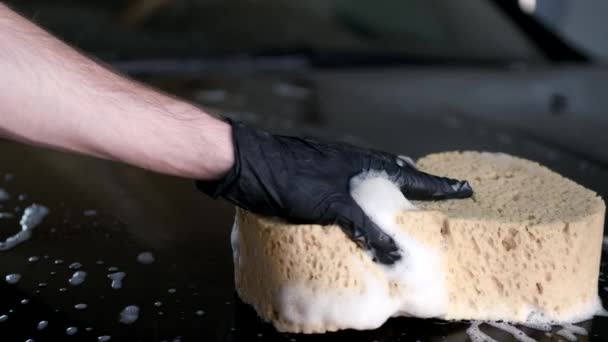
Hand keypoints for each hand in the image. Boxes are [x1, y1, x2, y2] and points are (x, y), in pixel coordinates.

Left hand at [197, 121, 472, 263]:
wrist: (246, 162)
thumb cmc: (290, 179)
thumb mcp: (332, 206)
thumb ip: (366, 228)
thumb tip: (398, 255)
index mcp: (364, 164)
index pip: (412, 176)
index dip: (439, 186)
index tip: (466, 189)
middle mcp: (353, 162)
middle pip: (394, 172)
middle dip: (415, 184)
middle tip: (433, 195)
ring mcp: (334, 166)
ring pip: (372, 176)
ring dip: (389, 188)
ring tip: (401, 200)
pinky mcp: (316, 174)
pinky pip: (351, 185)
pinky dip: (363, 196)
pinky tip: (356, 206)